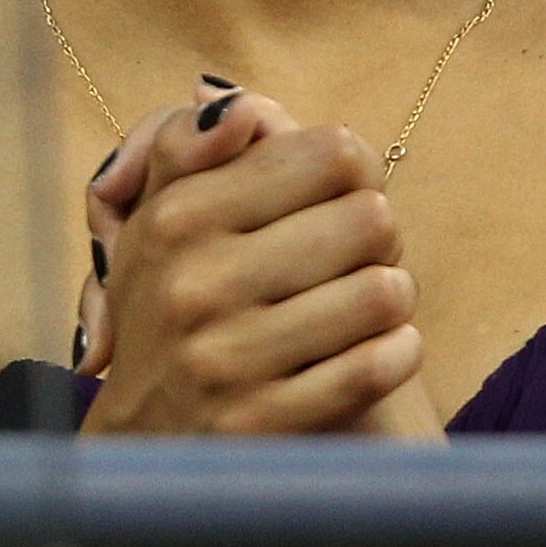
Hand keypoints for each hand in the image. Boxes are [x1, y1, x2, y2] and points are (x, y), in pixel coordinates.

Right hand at [74, 92, 423, 437]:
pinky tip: (374, 351)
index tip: (332, 200)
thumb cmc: (171, 308)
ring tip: (361, 307)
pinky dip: (397, 352)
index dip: (351, 174)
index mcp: (174, 219)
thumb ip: (187, 145)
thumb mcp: (159, 218)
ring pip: (384, 293)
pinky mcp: (265, 424)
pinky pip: (379, 365)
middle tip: (348, 260)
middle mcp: (194, 286)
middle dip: (374, 239)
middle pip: (371, 218)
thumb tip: (236, 104)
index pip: (332, 153)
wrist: (148, 442)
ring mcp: (227, 361)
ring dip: (391, 299)